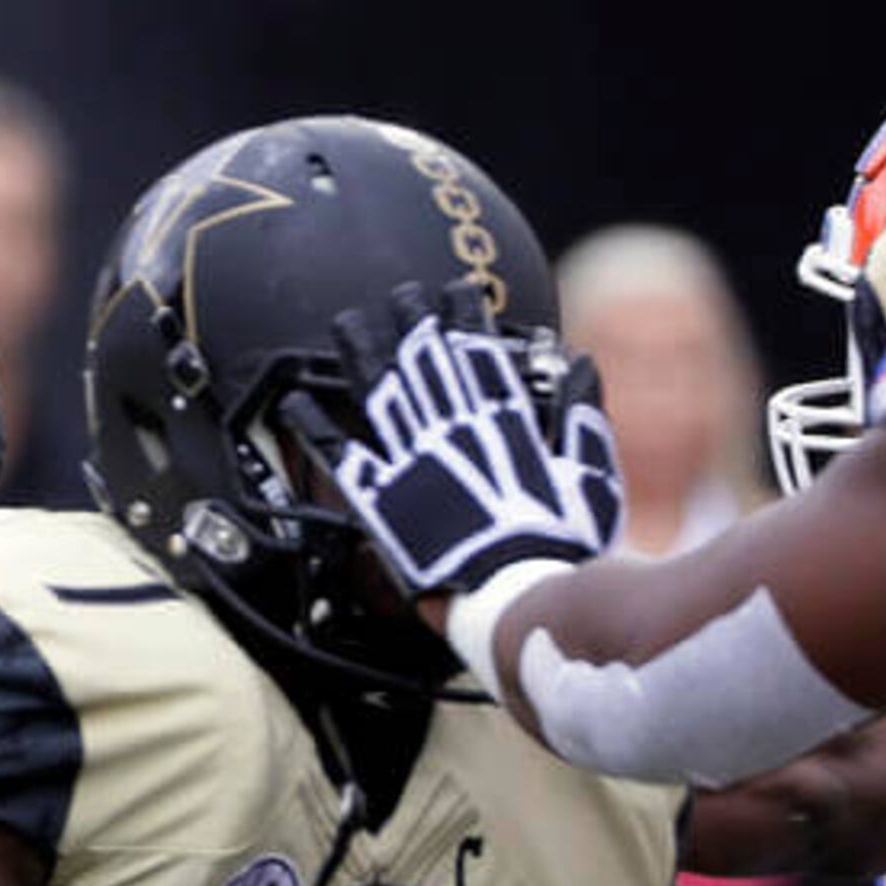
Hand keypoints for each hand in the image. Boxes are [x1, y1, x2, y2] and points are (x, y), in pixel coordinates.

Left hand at [322, 283, 623, 607]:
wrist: (517, 595)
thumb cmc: (561, 544)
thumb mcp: (591, 472)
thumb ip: (580, 414)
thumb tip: (581, 362)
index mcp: (503, 421)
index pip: (479, 352)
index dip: (465, 317)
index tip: (455, 290)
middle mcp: (452, 430)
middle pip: (423, 360)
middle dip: (410, 321)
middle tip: (400, 294)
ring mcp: (412, 461)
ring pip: (378, 390)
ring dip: (361, 353)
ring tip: (346, 324)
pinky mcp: (380, 500)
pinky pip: (338, 456)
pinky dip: (314, 428)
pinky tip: (295, 403)